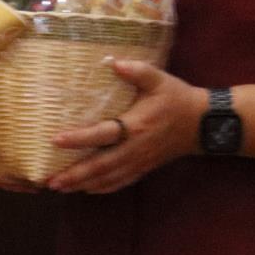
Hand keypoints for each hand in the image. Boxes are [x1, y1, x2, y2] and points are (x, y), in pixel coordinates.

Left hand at [47, 58, 204, 193]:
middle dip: (75, 174)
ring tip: (58, 187)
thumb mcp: (160, 80)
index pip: (104, 134)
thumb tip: (113, 63)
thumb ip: (138, 71)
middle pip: (102, 164)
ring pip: (109, 177)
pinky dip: (103, 188)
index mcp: (137, 125)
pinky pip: (122, 181)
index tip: (55, 139)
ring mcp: (141, 161)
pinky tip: (86, 190)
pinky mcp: (145, 167)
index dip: (80, 138)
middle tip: (50, 179)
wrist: (205, 123)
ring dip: (83, 184)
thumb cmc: (177, 98)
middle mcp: (136, 147)